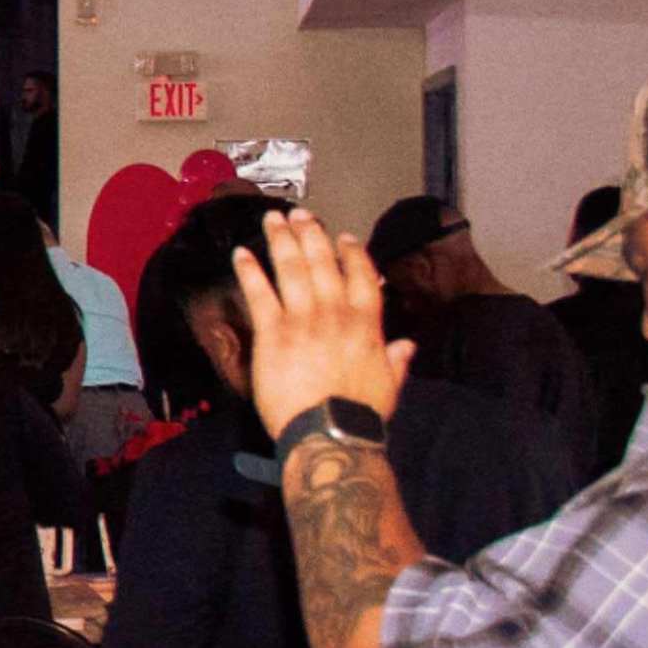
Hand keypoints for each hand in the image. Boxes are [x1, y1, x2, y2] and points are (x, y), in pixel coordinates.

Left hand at [230, 209, 413, 441]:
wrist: (327, 432)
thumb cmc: (358, 414)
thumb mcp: (389, 385)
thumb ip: (396, 360)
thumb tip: (406, 345)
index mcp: (366, 324)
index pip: (361, 276)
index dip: (352, 253)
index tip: (344, 236)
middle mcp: (335, 314)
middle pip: (322, 263)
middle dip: (311, 234)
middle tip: (300, 214)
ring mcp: (302, 320)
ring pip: (291, 269)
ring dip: (281, 240)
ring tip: (273, 220)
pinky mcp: (272, 333)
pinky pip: (259, 293)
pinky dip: (250, 270)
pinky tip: (241, 253)